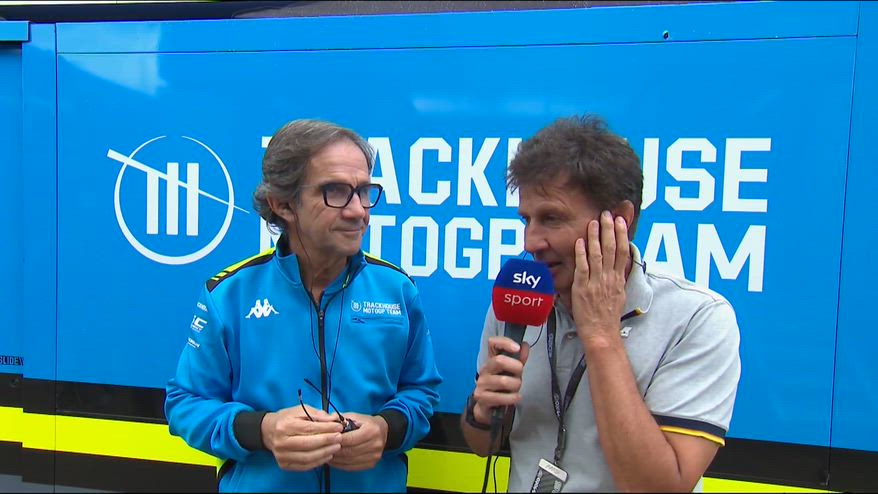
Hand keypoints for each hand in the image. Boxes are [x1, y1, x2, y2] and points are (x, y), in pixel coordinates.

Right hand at [261, 404, 343, 471]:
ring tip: (336, 447)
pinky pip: (305, 466)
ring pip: (308, 457)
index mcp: (285, 426)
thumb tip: (334, 419)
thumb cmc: (287, 419)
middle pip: (308, 444)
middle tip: (340, 438)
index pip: (309, 428)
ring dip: (325, 453)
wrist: (268, 432)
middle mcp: (281, 442)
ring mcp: (282, 455)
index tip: (338, 427)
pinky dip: (318, 461)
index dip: (326, 428)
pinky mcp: (284, 465)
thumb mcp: (300, 411)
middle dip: (327, 441)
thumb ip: (317, 415)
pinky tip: (327, 455)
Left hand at [328, 413, 388, 470]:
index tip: (326, 439)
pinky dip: (340, 465)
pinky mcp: (371, 464)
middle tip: (323, 449)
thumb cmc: (366, 423)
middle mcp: (375, 444)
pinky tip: (334, 461)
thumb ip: (340, 418)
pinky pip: (352, 467)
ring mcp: (374, 456)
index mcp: (371, 430)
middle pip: (349, 451)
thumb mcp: (355, 416)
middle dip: (334, 450)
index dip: (336, 440)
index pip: (350, 439)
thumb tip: (325, 420)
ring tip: (325, 454)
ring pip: (349, 461)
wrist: (384, 431)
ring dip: (335, 459)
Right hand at [470, 336, 530, 424]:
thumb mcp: (512, 373)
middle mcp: (485, 369)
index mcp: (492, 360)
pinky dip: (512, 398)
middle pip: (499, 361)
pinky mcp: (481, 397)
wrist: (488, 408)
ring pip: (503, 381)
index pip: (492, 343)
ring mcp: (481, 383)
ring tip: (515, 390)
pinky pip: (501, 397)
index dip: (504, 342)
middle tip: (519, 376)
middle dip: (516, 369)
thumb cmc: (502, 388)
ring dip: (515, 386)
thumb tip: (525, 346)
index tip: (517, 348)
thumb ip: (519, 360)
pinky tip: (515, 398)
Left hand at [572, 211, 629, 343]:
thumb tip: (618, 266)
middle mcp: (609, 279)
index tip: (620, 221)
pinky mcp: (583, 288)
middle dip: (609, 229)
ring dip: (595, 237)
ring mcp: (596, 283)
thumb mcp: (619, 294)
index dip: (622, 235)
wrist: (601, 333)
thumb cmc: (608, 316)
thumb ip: (617, 278)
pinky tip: (580, 241)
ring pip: (597, 255)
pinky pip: (582, 267)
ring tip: (594, 222)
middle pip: (611, 249)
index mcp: (619, 280)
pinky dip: (582, 254)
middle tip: (607, 214)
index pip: (623, 252)